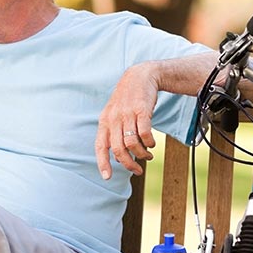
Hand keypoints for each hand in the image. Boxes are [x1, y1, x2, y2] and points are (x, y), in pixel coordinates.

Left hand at [96, 63, 158, 178]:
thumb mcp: (115, 114)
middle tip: (137, 170)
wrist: (141, 76)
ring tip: (148, 155)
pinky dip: (149, 142)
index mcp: (104, 121)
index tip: (107, 177)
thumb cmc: (128, 99)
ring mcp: (127, 114)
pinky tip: (152, 143)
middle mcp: (113, 118)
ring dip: (142, 154)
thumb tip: (117, 157)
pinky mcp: (142, 110)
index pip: (100, 146)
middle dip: (128, 164)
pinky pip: (145, 133)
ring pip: (132, 143)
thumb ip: (114, 133)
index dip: (102, 162)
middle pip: (118, 149)